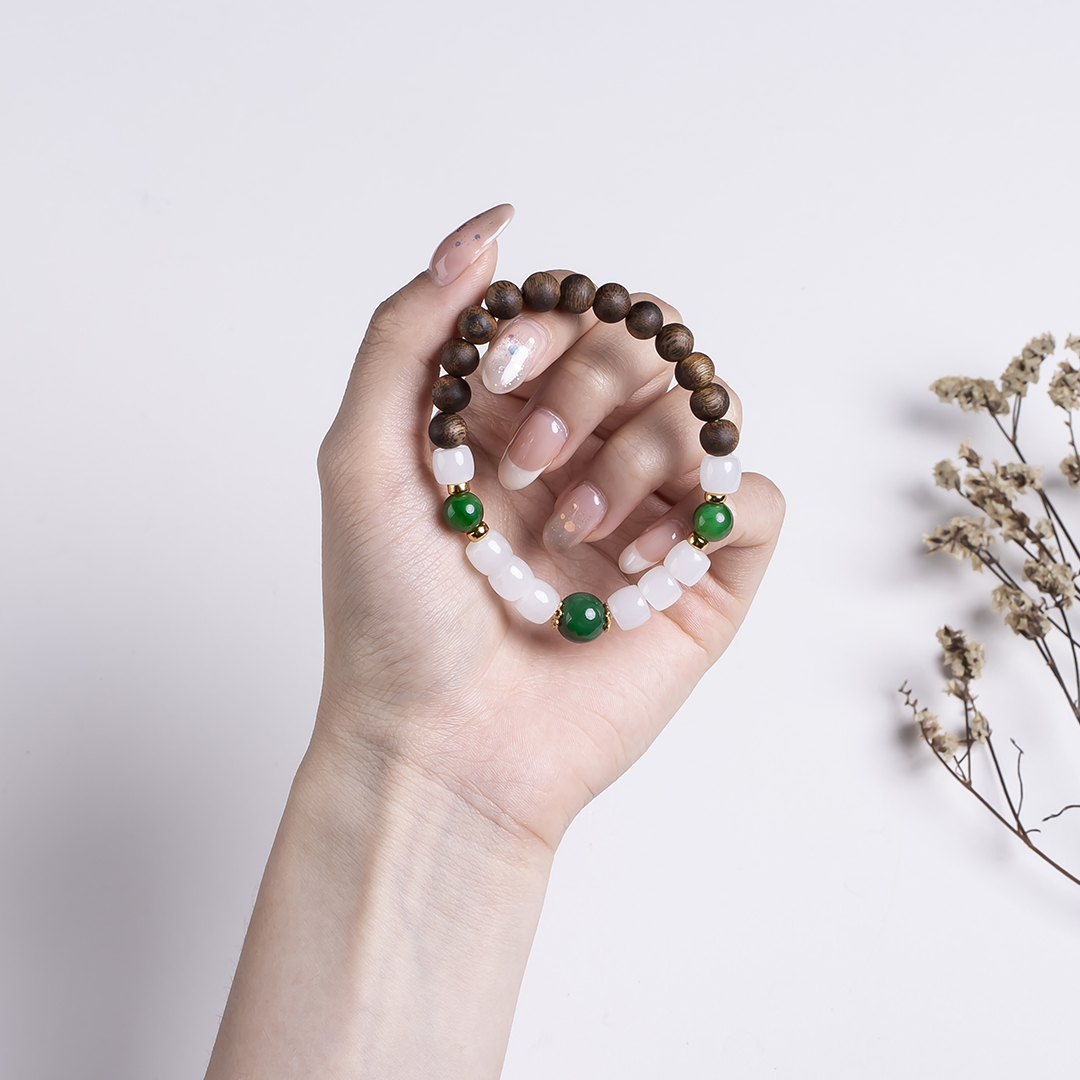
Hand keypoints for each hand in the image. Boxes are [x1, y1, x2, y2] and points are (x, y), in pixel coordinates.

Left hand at [314, 204, 784, 850]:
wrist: (441, 748)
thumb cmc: (391, 615)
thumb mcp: (362, 456)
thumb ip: (409, 332)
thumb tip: (488, 232)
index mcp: (511, 425)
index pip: (569, 315)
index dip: (548, 322)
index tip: (500, 372)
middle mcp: (585, 460)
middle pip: (644, 348)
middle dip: (586, 387)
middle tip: (525, 464)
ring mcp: (649, 517)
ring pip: (705, 409)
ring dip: (637, 453)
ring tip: (572, 528)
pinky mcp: (704, 579)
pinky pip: (762, 498)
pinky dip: (717, 506)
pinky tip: (648, 561)